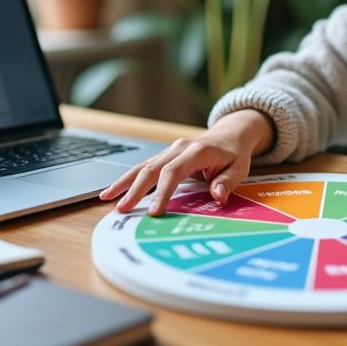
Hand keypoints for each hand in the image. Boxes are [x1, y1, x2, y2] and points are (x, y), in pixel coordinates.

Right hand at [98, 109, 274, 215]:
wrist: (229, 134)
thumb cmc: (234, 154)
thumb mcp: (239, 168)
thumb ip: (227, 181)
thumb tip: (218, 195)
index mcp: (196, 151)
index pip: (174, 172)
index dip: (162, 192)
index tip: (154, 211)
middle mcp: (178, 148)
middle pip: (151, 168)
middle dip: (135, 189)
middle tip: (122, 209)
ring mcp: (169, 150)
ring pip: (142, 166)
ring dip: (124, 182)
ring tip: (107, 197)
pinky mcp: (164, 156)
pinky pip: (144, 167)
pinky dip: (128, 179)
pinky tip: (114, 189)